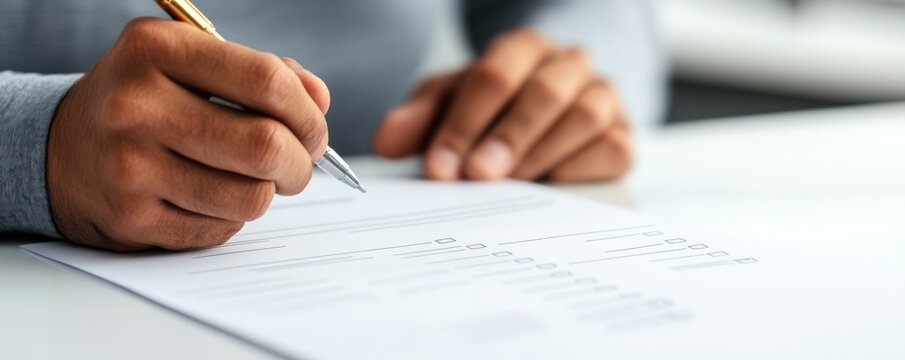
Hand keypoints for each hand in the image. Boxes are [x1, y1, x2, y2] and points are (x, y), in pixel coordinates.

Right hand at [47, 18, 329, 250]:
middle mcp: (138, 105)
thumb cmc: (146, 100)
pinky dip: (232, 216)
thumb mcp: (192, 62)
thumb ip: (263, 73)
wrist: (60, 149)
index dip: (307, 114)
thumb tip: (319, 101)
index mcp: (158, 50)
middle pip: (265, 146)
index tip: (313, 130)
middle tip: (298, 164)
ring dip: (269, 193)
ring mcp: (130, 166)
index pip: (267, 82)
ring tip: (253, 179)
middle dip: (301, 163)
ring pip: (251, 197)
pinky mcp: (132, 217)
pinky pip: (221, 228)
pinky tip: (210, 196)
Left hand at [374, 28, 631, 181]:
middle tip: (476, 177)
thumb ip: (418, 118)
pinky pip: (613, 149)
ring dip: (540, 154)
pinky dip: (580, 169)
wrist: (546, 115)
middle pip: (543, 92)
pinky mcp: (624, 136)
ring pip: (584, 116)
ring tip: (508, 188)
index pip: (493, 75)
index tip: (439, 168)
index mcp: (523, 48)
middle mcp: (568, 64)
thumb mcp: (449, 104)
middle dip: (506, 137)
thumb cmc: (492, 109)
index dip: (463, 123)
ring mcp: (603, 97)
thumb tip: (386, 141)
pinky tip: (549, 188)